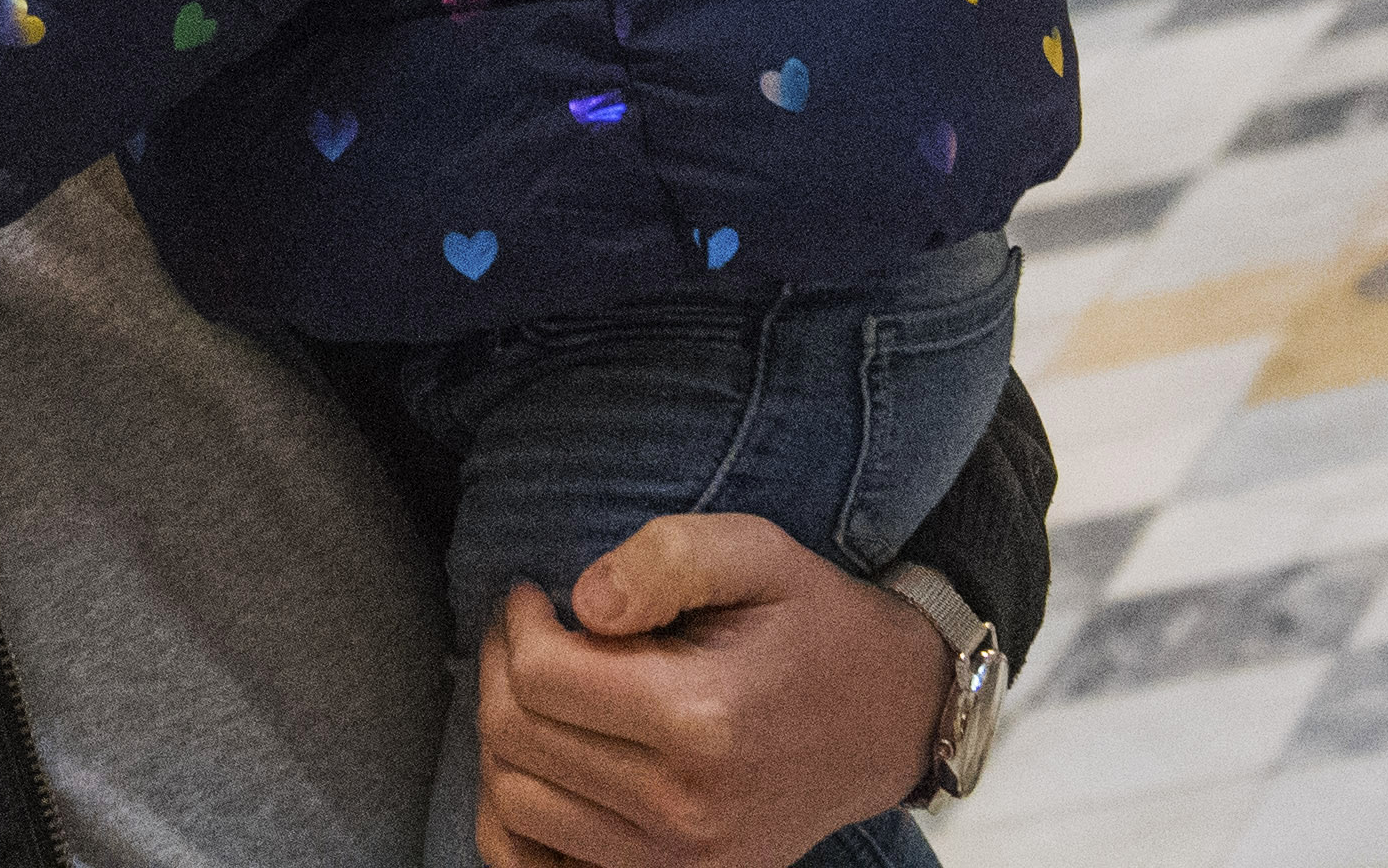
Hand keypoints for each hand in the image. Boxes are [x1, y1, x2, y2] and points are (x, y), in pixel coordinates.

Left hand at [472, 515, 951, 867]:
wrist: (888, 720)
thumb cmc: (813, 626)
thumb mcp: (757, 552)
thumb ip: (668, 557)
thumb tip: (583, 601)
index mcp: (703, 718)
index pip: (540, 678)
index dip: (517, 624)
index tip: (535, 596)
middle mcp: (686, 808)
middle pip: (517, 742)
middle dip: (499, 672)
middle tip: (525, 632)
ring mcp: (681, 862)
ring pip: (516, 806)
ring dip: (505, 738)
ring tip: (539, 689)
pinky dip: (519, 822)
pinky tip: (543, 762)